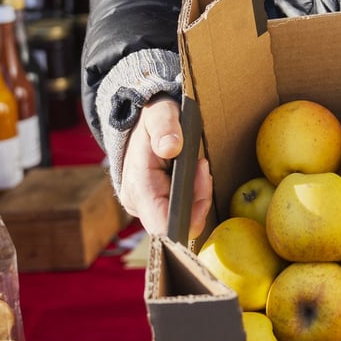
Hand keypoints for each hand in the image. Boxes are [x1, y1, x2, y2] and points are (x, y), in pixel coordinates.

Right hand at [118, 93, 212, 238]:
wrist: (139, 122)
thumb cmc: (152, 117)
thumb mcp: (159, 113)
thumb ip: (164, 127)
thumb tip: (169, 147)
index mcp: (139, 187)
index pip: (165, 228)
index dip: (192, 215)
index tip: (202, 177)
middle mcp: (138, 205)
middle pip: (181, 223)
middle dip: (199, 197)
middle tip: (201, 165)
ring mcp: (145, 208)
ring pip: (184, 219)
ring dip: (198, 195)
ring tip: (197, 165)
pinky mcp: (154, 207)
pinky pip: (182, 212)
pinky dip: (194, 195)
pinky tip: (192, 175)